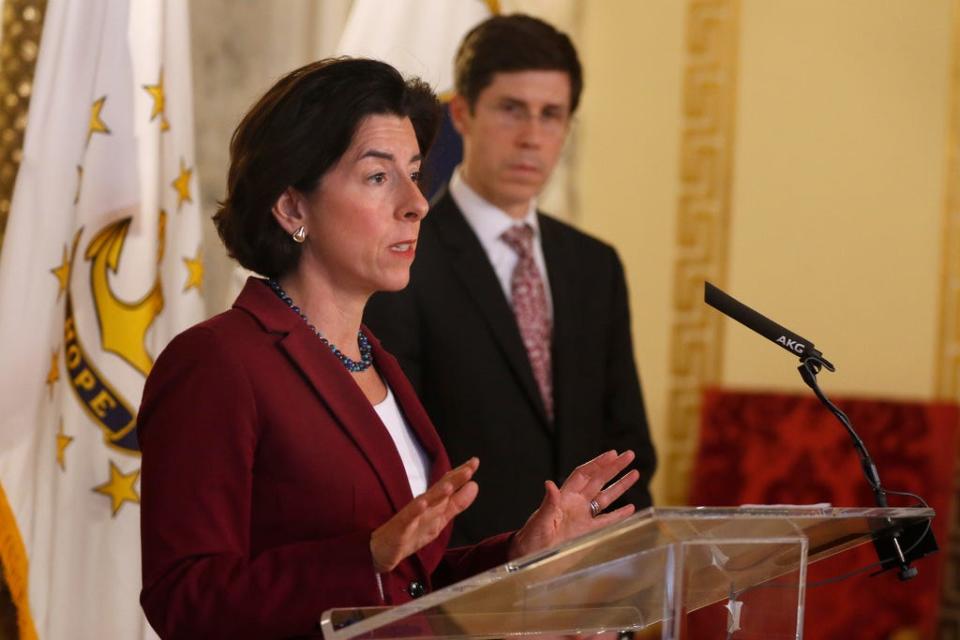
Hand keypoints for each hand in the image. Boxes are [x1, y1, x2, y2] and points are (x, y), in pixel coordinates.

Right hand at [370, 457, 479, 572]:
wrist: (380, 552)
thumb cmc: (410, 532)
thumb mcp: (439, 519)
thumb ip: (456, 503)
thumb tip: (475, 485)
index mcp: (433, 505)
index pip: (448, 485)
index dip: (460, 475)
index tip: (475, 461)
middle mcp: (422, 507)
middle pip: (439, 490)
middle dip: (453, 480)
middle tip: (469, 468)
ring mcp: (410, 517)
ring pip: (424, 503)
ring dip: (436, 494)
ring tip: (450, 485)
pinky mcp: (399, 529)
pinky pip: (407, 519)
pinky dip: (414, 511)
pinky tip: (422, 504)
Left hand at [509, 450, 638, 558]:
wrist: (529, 556)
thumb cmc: (531, 538)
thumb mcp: (539, 521)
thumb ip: (548, 503)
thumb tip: (549, 484)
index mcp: (564, 497)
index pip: (584, 474)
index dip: (598, 463)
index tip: (612, 454)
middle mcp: (576, 503)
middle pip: (598, 480)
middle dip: (613, 467)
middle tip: (629, 455)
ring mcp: (583, 517)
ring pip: (605, 497)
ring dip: (619, 486)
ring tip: (635, 473)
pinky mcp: (587, 532)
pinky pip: (607, 520)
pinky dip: (619, 514)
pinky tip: (631, 508)